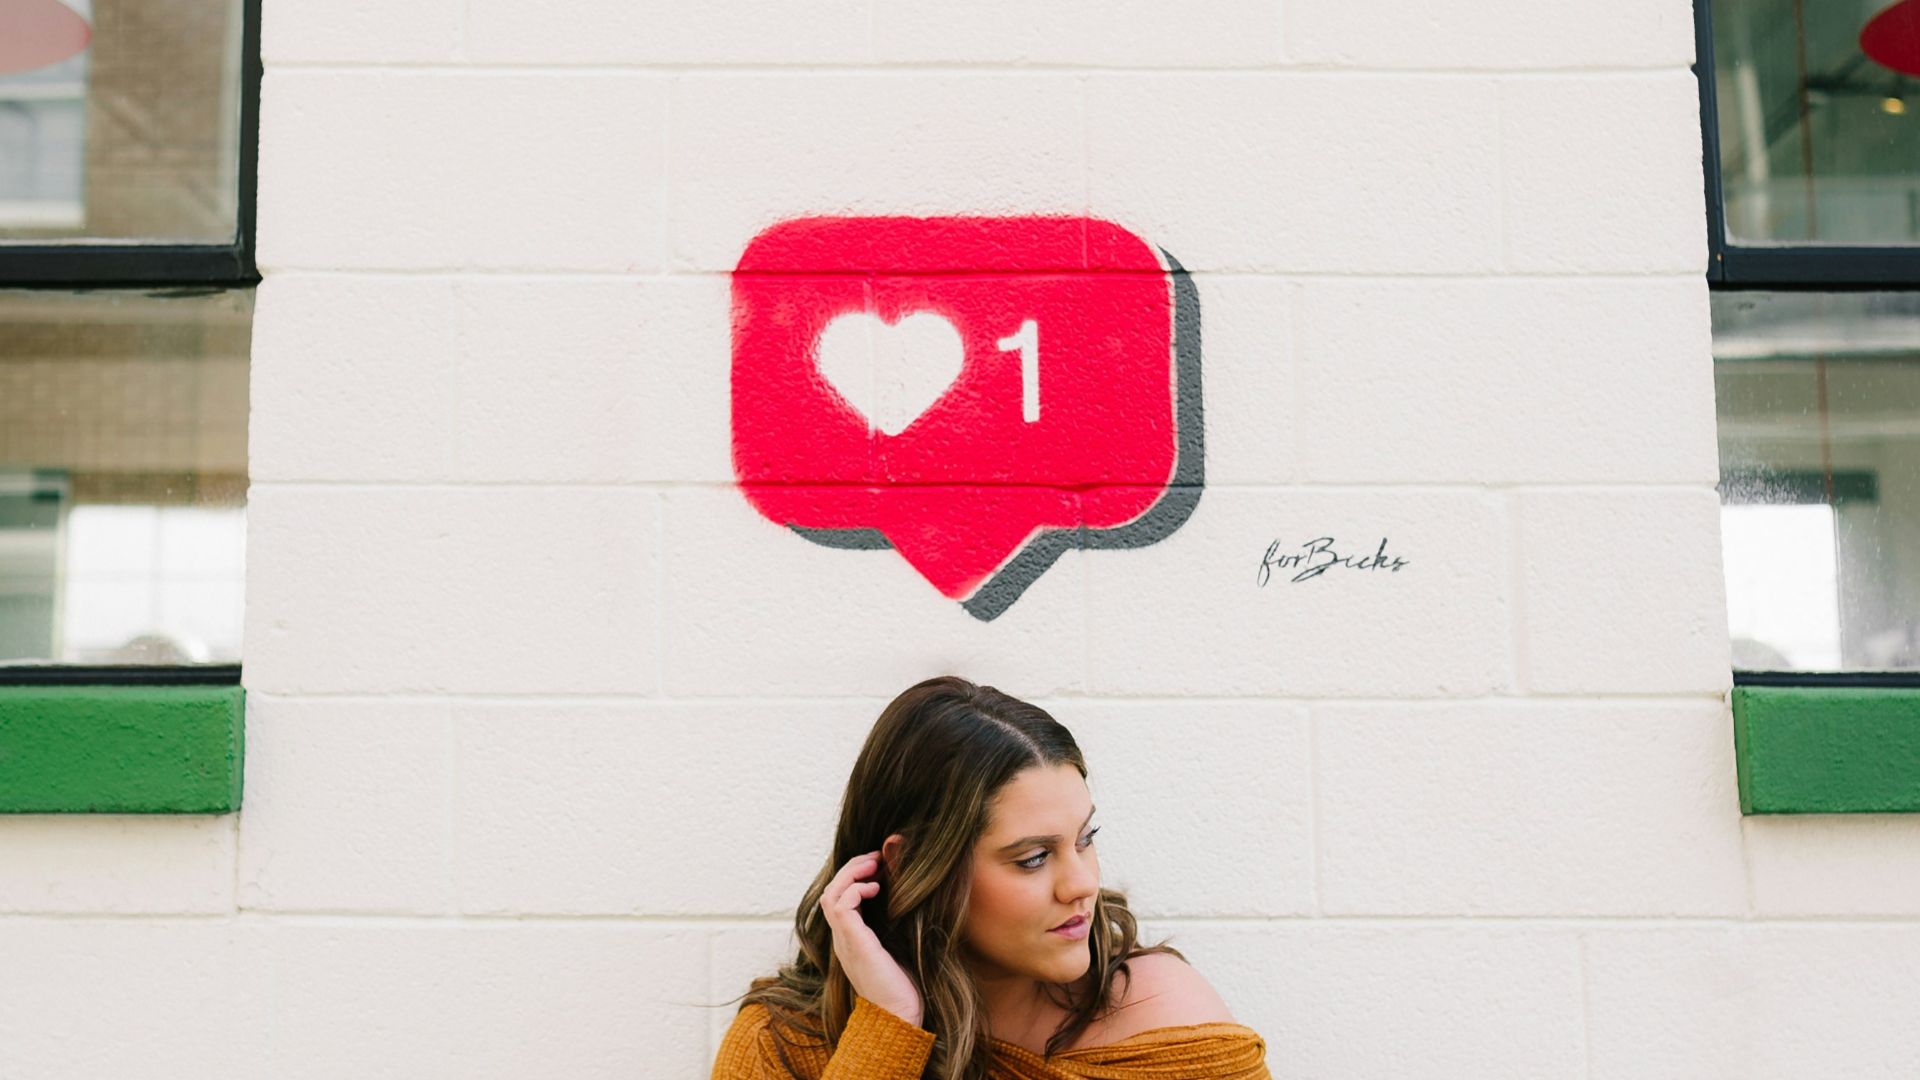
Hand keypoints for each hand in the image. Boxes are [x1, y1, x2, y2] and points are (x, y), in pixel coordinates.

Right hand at [819, 845, 922, 1026]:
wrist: (899, 1017)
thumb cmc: (903, 988)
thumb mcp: (898, 947)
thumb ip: (895, 926)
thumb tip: (909, 900)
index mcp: (850, 941)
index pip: (838, 900)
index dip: (853, 878)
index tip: (877, 866)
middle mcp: (843, 940)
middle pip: (830, 893)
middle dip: (850, 869)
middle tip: (874, 857)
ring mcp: (845, 942)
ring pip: (830, 896)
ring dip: (850, 874)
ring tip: (873, 865)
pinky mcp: (854, 943)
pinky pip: (841, 907)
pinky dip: (855, 890)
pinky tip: (875, 888)